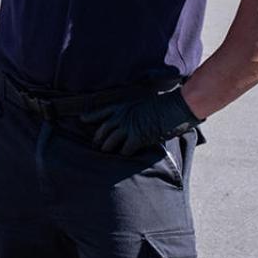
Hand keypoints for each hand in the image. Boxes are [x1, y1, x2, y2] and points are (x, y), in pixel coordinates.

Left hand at [81, 90, 202, 155]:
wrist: (176, 106)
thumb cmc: (164, 103)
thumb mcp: (143, 101)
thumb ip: (133, 109)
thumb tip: (132, 115)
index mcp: (123, 106)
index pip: (100, 111)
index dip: (90, 116)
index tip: (82, 119)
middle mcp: (122, 116)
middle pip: (102, 130)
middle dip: (98, 139)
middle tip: (96, 145)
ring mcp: (129, 127)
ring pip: (110, 142)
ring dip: (107, 148)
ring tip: (106, 153)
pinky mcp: (138, 137)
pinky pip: (125, 149)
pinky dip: (124, 153)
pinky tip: (125, 155)